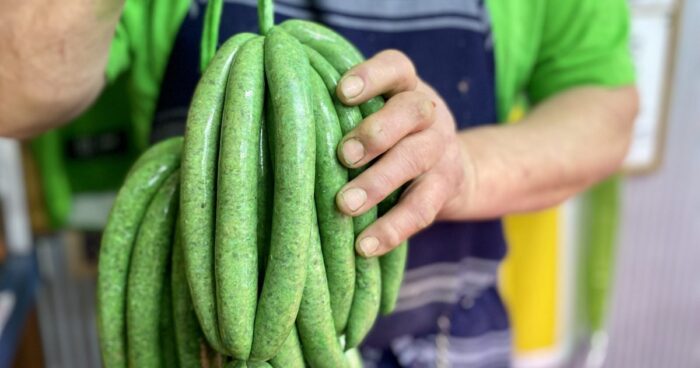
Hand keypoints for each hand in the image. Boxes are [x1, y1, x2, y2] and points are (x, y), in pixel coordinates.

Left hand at [334, 50, 470, 257]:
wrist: (452, 168)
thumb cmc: (390, 135)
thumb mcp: (375, 111)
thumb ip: (341, 107)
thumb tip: (275, 92)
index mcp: (406, 87)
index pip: (396, 68)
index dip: (372, 76)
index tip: (341, 92)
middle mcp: (428, 114)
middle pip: (412, 111)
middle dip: (376, 133)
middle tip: (343, 156)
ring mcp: (440, 151)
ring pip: (415, 159)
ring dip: (379, 182)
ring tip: (345, 205)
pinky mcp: (444, 189)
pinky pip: (422, 209)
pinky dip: (392, 229)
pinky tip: (363, 246)